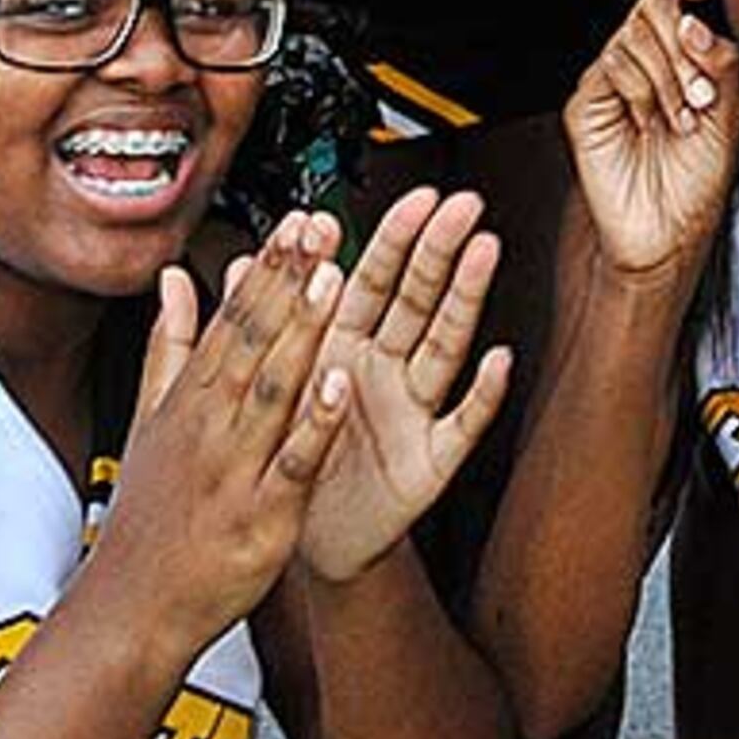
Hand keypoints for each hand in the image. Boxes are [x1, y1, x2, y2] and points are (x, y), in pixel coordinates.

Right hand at [94, 210, 355, 662]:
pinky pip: (292, 463)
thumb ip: (169, 346)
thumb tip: (177, 279)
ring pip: (272, 389)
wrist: (130, 609)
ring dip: (304, 332)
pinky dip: (313, 423)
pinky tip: (337, 384)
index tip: (296, 220)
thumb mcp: (148, 422)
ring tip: (333, 279)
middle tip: (322, 225)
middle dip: (289, 281)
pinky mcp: (261, 517)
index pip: (232, 321)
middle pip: (253, 342)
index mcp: (189, 401)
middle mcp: (209, 426)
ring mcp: (234, 470)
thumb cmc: (147, 518)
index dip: (268, 270)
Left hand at [294, 187, 517, 583]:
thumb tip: (241, 260)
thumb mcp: (276, 385)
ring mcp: (412, 412)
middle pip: (416, 302)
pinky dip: (481, 394)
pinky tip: (498, 360)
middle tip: (463, 204)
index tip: (415, 196)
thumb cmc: (294, 458)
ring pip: (443, 346)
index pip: (375, 282)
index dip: (395, 240)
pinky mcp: (429, 462)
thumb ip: (264, 321)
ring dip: (465, 300)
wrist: (304, 541)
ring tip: (484, 253)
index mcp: (346, 348)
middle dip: (439, 251)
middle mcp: (386, 372)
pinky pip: (460, 425)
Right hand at [562, 0, 738, 284]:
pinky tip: (654, 123)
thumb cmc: (697, 176)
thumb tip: (689, 22)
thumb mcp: (729, 110)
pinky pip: (618, 67)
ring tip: (680, 121)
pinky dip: (647, 93)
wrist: (667, 233)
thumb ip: (718, 58)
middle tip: (701, 98)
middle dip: (688, 50)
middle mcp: (643, 53)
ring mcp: (613, 74)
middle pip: (660, 7)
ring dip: (673, 80)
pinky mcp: (589, 98)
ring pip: (642, 36)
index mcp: (678, 47)